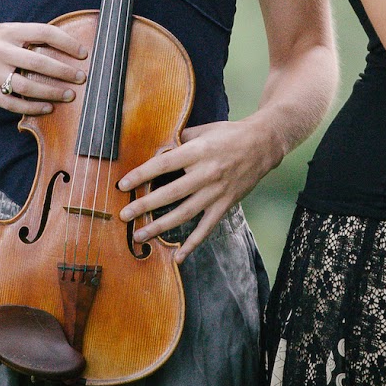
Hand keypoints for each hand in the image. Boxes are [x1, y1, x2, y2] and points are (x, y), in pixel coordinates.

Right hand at [0, 22, 86, 115]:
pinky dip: (32, 107)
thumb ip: (26, 37)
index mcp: (8, 31)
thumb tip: (62, 45)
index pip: (43, 32)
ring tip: (69, 95)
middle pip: (38, 62)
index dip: (66, 42)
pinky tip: (47, 108)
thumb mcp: (2, 29)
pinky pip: (12, 103)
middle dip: (64, 71)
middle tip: (81, 77)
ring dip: (52, 92)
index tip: (83, 52)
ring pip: (27, 86)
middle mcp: (0, 50)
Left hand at [114, 118, 282, 263]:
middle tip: (124, 215)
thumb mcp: (202, 130)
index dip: (142, 175)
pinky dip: (193, 243)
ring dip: (160, 227)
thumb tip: (154, 152)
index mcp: (198, 151)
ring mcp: (217, 191)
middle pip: (171, 193)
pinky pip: (207, 227)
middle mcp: (207, 173)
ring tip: (140, 236)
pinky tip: (178, 255)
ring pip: (185, 213)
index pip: (164, 164)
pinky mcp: (226, 204)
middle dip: (145, 205)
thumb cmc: (228, 134)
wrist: (262, 144)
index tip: (123, 185)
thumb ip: (178, 141)